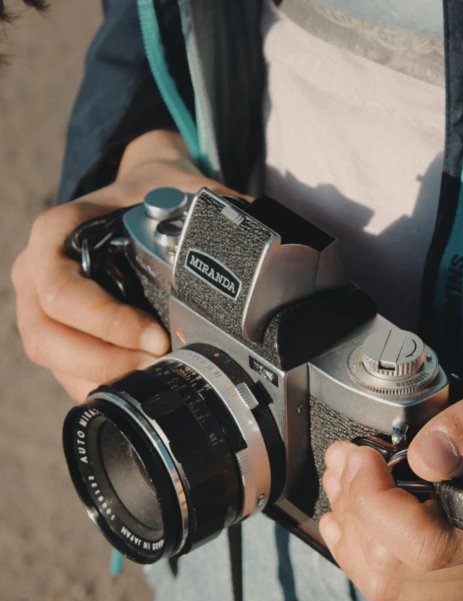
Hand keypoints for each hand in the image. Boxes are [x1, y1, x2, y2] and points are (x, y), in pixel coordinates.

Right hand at [12, 130, 240, 400]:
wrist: (141, 192)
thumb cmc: (154, 192)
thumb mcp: (179, 191)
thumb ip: (213, 216)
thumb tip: (265, 250)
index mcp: (56, 235)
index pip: (62, 293)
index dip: (106, 323)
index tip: (156, 337)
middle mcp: (37, 272)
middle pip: (46, 338)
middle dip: (105, 362)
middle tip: (156, 366)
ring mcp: (41, 305)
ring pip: (53, 361)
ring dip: (102, 378)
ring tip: (153, 380)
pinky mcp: (58, 332)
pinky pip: (65, 371)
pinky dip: (100, 384)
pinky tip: (137, 386)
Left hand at [319, 391, 462, 600]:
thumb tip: (429, 456)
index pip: (424, 548)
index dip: (374, 499)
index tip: (360, 454)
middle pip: (395, 576)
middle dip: (354, 512)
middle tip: (343, 463)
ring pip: (394, 596)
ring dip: (353, 539)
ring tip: (343, 487)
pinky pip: (408, 600)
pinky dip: (371, 562)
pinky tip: (357, 525)